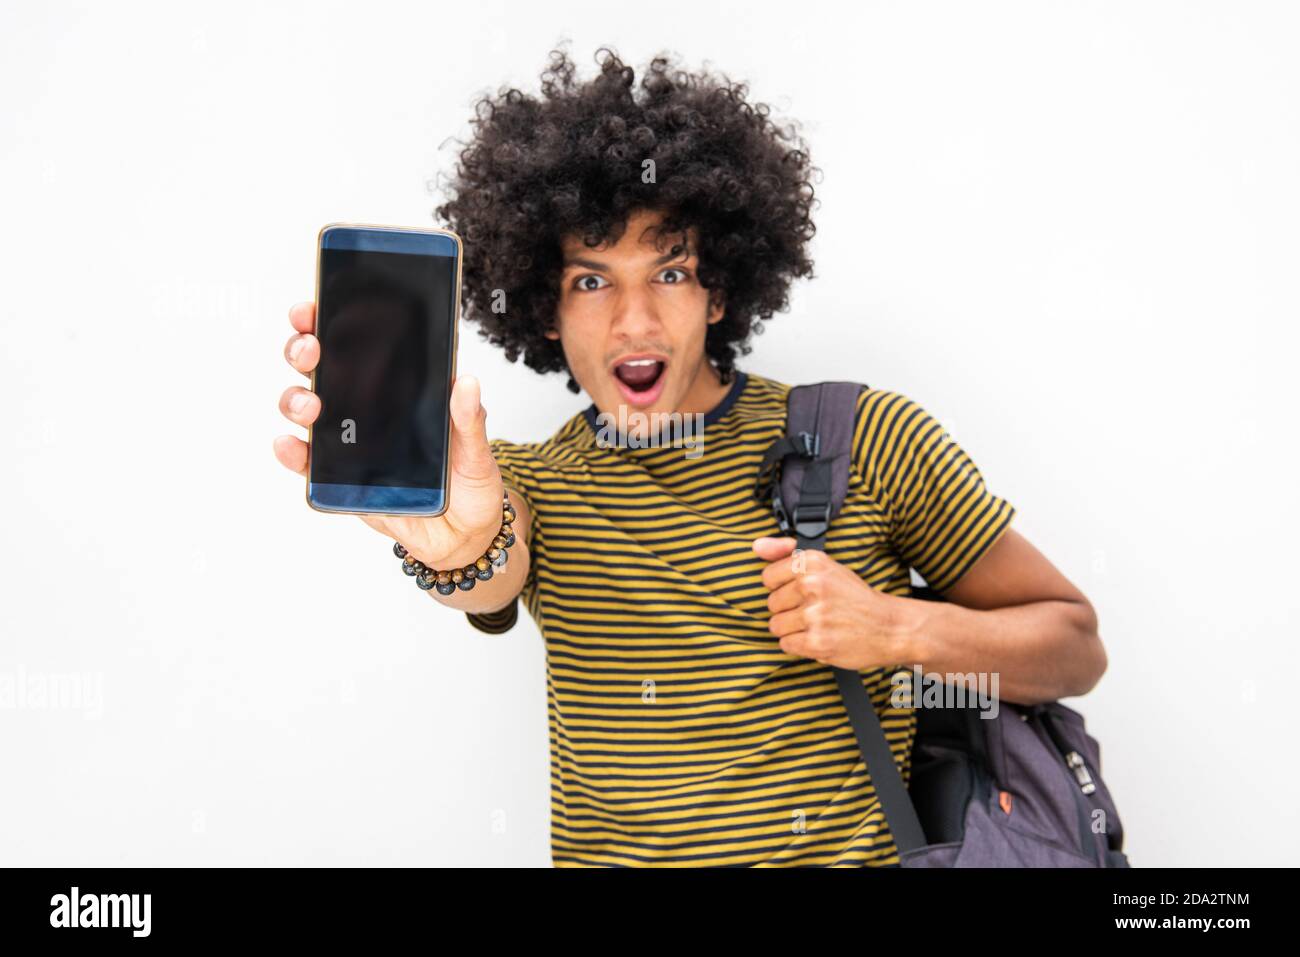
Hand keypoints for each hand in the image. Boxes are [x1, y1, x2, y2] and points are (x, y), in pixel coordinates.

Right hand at [273, 300, 507, 568]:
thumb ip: (469, 421)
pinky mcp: (340, 478)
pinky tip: (291, 444)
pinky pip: (307, 462)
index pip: (359, 346)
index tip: (315, 306)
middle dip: (304, 350)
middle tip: (311, 348)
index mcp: (399, 390)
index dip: (329, 322)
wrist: (462, 538)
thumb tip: (466, 383)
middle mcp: (367, 409)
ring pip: (306, 409)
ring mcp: (349, 442)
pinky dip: (293, 452)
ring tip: (311, 404)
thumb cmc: (469, 487)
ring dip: (297, 399)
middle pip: (320, 369)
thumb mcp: (477, 452)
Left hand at [753, 536, 916, 670]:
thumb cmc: (855, 597)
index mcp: (814, 562)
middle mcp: (813, 585)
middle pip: (771, 604)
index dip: (782, 588)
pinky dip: (799, 646)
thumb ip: (786, 552)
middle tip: (814, 610)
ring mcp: (815, 615)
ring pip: (776, 626)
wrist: (890, 627)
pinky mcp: (817, 642)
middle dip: (788, 610)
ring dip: (793, 630)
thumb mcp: (826, 566)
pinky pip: (786, 645)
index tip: (801, 592)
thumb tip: (756, 546)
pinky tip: (819, 638)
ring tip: (817, 625)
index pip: (768, 577)